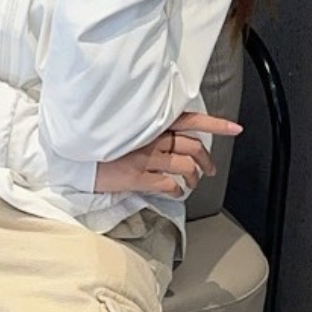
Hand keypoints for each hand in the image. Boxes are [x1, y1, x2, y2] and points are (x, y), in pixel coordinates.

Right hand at [93, 112, 242, 196]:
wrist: (76, 155)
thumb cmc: (99, 142)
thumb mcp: (126, 128)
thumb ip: (147, 130)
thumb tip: (165, 139)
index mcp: (151, 121)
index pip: (191, 119)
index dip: (216, 124)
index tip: (236, 129)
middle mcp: (152, 136)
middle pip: (193, 147)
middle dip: (206, 161)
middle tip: (209, 170)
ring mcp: (146, 157)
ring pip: (184, 167)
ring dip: (193, 178)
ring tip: (192, 184)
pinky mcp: (137, 176)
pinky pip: (168, 184)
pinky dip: (176, 190)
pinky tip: (175, 192)